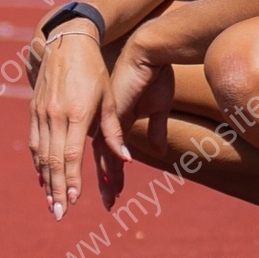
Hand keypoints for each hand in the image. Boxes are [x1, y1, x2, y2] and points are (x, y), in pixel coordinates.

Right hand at [28, 27, 124, 220]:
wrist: (67, 43)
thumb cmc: (95, 71)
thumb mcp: (109, 99)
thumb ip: (114, 131)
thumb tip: (127, 160)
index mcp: (77, 113)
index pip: (72, 154)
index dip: (71, 179)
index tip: (74, 200)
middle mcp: (55, 115)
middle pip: (53, 161)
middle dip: (56, 189)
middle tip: (58, 214)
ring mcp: (41, 113)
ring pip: (40, 154)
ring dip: (45, 181)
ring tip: (51, 202)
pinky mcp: (34, 110)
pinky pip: (34, 142)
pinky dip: (38, 162)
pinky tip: (43, 177)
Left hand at [94, 35, 173, 209]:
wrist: (148, 53)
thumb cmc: (153, 75)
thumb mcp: (158, 107)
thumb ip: (156, 129)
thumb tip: (159, 150)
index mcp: (112, 120)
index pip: (106, 152)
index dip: (110, 173)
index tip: (112, 192)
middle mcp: (104, 122)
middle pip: (99, 159)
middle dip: (103, 182)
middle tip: (106, 204)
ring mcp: (106, 119)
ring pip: (102, 156)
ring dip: (106, 179)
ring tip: (110, 199)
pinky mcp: (112, 115)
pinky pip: (109, 144)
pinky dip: (113, 164)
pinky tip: (115, 178)